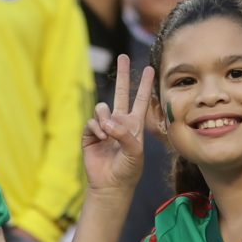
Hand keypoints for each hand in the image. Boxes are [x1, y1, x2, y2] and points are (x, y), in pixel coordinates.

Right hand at [85, 55, 153, 193]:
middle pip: (121, 93)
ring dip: (104, 118)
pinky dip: (96, 129)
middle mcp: (119, 122)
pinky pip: (91, 122)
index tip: (150, 69)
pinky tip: (101, 139)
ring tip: (108, 133)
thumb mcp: (135, 152)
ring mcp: (104, 127)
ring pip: (102, 109)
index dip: (145, 85)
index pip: (141, 100)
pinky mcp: (90, 134)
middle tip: (123, 57)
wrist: (111, 184)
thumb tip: (108, 122)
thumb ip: (125, 134)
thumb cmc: (128, 170)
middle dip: (123, 75)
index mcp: (134, 125)